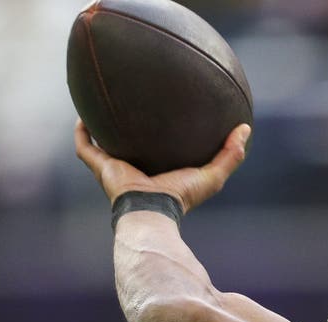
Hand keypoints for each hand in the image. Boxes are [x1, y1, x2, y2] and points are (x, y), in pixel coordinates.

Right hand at [73, 120, 250, 213]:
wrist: (151, 209)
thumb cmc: (181, 196)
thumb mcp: (213, 175)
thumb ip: (231, 154)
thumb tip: (246, 128)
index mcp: (159, 172)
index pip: (159, 154)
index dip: (162, 139)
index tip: (166, 119)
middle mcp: (135, 170)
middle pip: (129, 148)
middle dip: (129, 131)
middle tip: (132, 107)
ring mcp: (114, 169)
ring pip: (102, 146)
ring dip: (99, 129)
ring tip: (100, 105)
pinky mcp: (100, 167)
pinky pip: (85, 147)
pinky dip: (82, 132)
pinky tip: (82, 114)